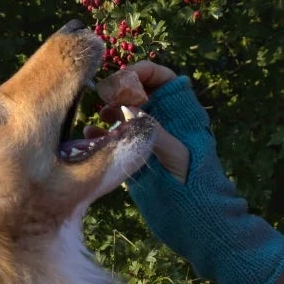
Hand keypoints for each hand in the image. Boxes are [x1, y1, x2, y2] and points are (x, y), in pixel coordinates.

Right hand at [92, 61, 188, 177]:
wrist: (190, 211)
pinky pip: (114, 136)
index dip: (144, 72)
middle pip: (139, 92)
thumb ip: (154, 130)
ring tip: (102, 114)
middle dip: (122, 89)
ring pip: (124, 112)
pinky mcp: (132, 153)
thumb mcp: (176, 151)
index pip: (163, 79)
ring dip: (111, 109)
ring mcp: (145, 135)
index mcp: (180, 112)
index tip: (125, 77)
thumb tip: (128, 107)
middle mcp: (162, 119)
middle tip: (107, 95)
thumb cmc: (192, 179)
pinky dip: (101, 133)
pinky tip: (91, 133)